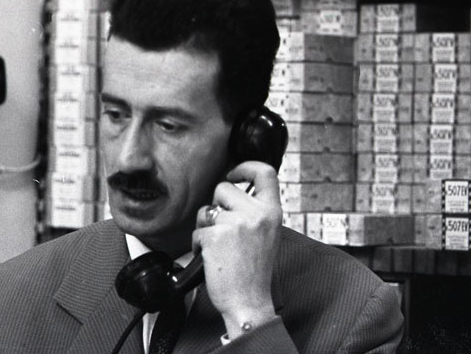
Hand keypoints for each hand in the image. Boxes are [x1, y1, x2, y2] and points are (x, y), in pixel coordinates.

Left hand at [192, 161, 281, 338]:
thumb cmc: (254, 273)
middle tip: (223, 230)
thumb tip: (233, 190)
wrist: (249, 302)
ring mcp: (236, 223)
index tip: (233, 174)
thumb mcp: (266, 235)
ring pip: (206, 210)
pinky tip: (211, 258)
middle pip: (223, 188)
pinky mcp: (216, 236)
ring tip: (219, 247)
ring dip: (205, 227)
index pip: (264, 173)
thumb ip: (254, 212)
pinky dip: (198, 244)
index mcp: (272, 213)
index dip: (245, 167)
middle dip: (216, 207)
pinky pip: (197, 231)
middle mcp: (256, 214)